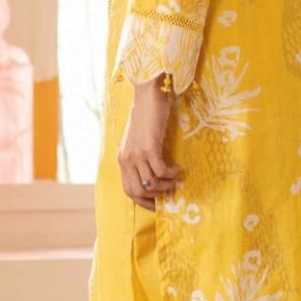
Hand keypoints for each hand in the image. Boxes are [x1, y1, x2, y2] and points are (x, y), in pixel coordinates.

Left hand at [117, 77, 182, 209]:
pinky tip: (177, 167)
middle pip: (137, 191)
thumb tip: (154, 175)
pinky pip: (160, 171)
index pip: (128, 190)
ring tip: (176, 177)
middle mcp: (126, 159)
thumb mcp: (138, 141)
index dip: (142, 201)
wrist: (148, 96)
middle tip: (170, 190)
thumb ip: (140, 157)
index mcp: (122, 159)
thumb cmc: (147, 116)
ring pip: (150, 184)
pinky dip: (171, 173)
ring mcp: (136, 154)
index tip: (157, 204)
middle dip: (156, 196)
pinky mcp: (149, 148)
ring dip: (166, 185)